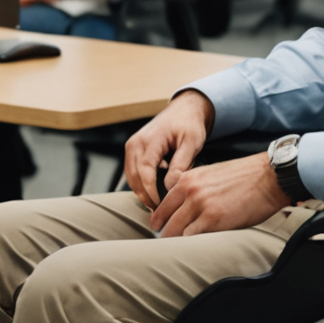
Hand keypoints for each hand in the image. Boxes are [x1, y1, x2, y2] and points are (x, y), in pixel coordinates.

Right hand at [123, 90, 214, 208]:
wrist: (184, 110)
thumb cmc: (189, 123)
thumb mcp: (192, 143)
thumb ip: (181, 164)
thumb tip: (170, 186)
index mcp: (150, 140)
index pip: (145, 171)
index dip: (151, 192)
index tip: (161, 205)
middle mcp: (136, 143)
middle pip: (134, 177)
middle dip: (146, 196)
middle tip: (160, 212)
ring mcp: (132, 146)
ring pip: (131, 177)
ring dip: (142, 192)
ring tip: (157, 206)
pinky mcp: (134, 151)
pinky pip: (133, 173)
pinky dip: (141, 185)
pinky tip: (154, 193)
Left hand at [151, 153, 289, 237]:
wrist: (268, 177)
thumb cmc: (245, 175)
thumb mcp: (211, 173)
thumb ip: (195, 186)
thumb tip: (184, 204)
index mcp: (188, 179)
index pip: (163, 203)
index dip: (159, 218)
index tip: (158, 227)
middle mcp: (191, 191)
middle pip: (166, 220)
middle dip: (164, 233)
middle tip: (164, 243)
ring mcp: (201, 206)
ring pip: (177, 231)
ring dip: (176, 242)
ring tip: (176, 251)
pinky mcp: (214, 220)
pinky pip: (193, 237)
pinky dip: (192, 244)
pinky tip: (193, 249)